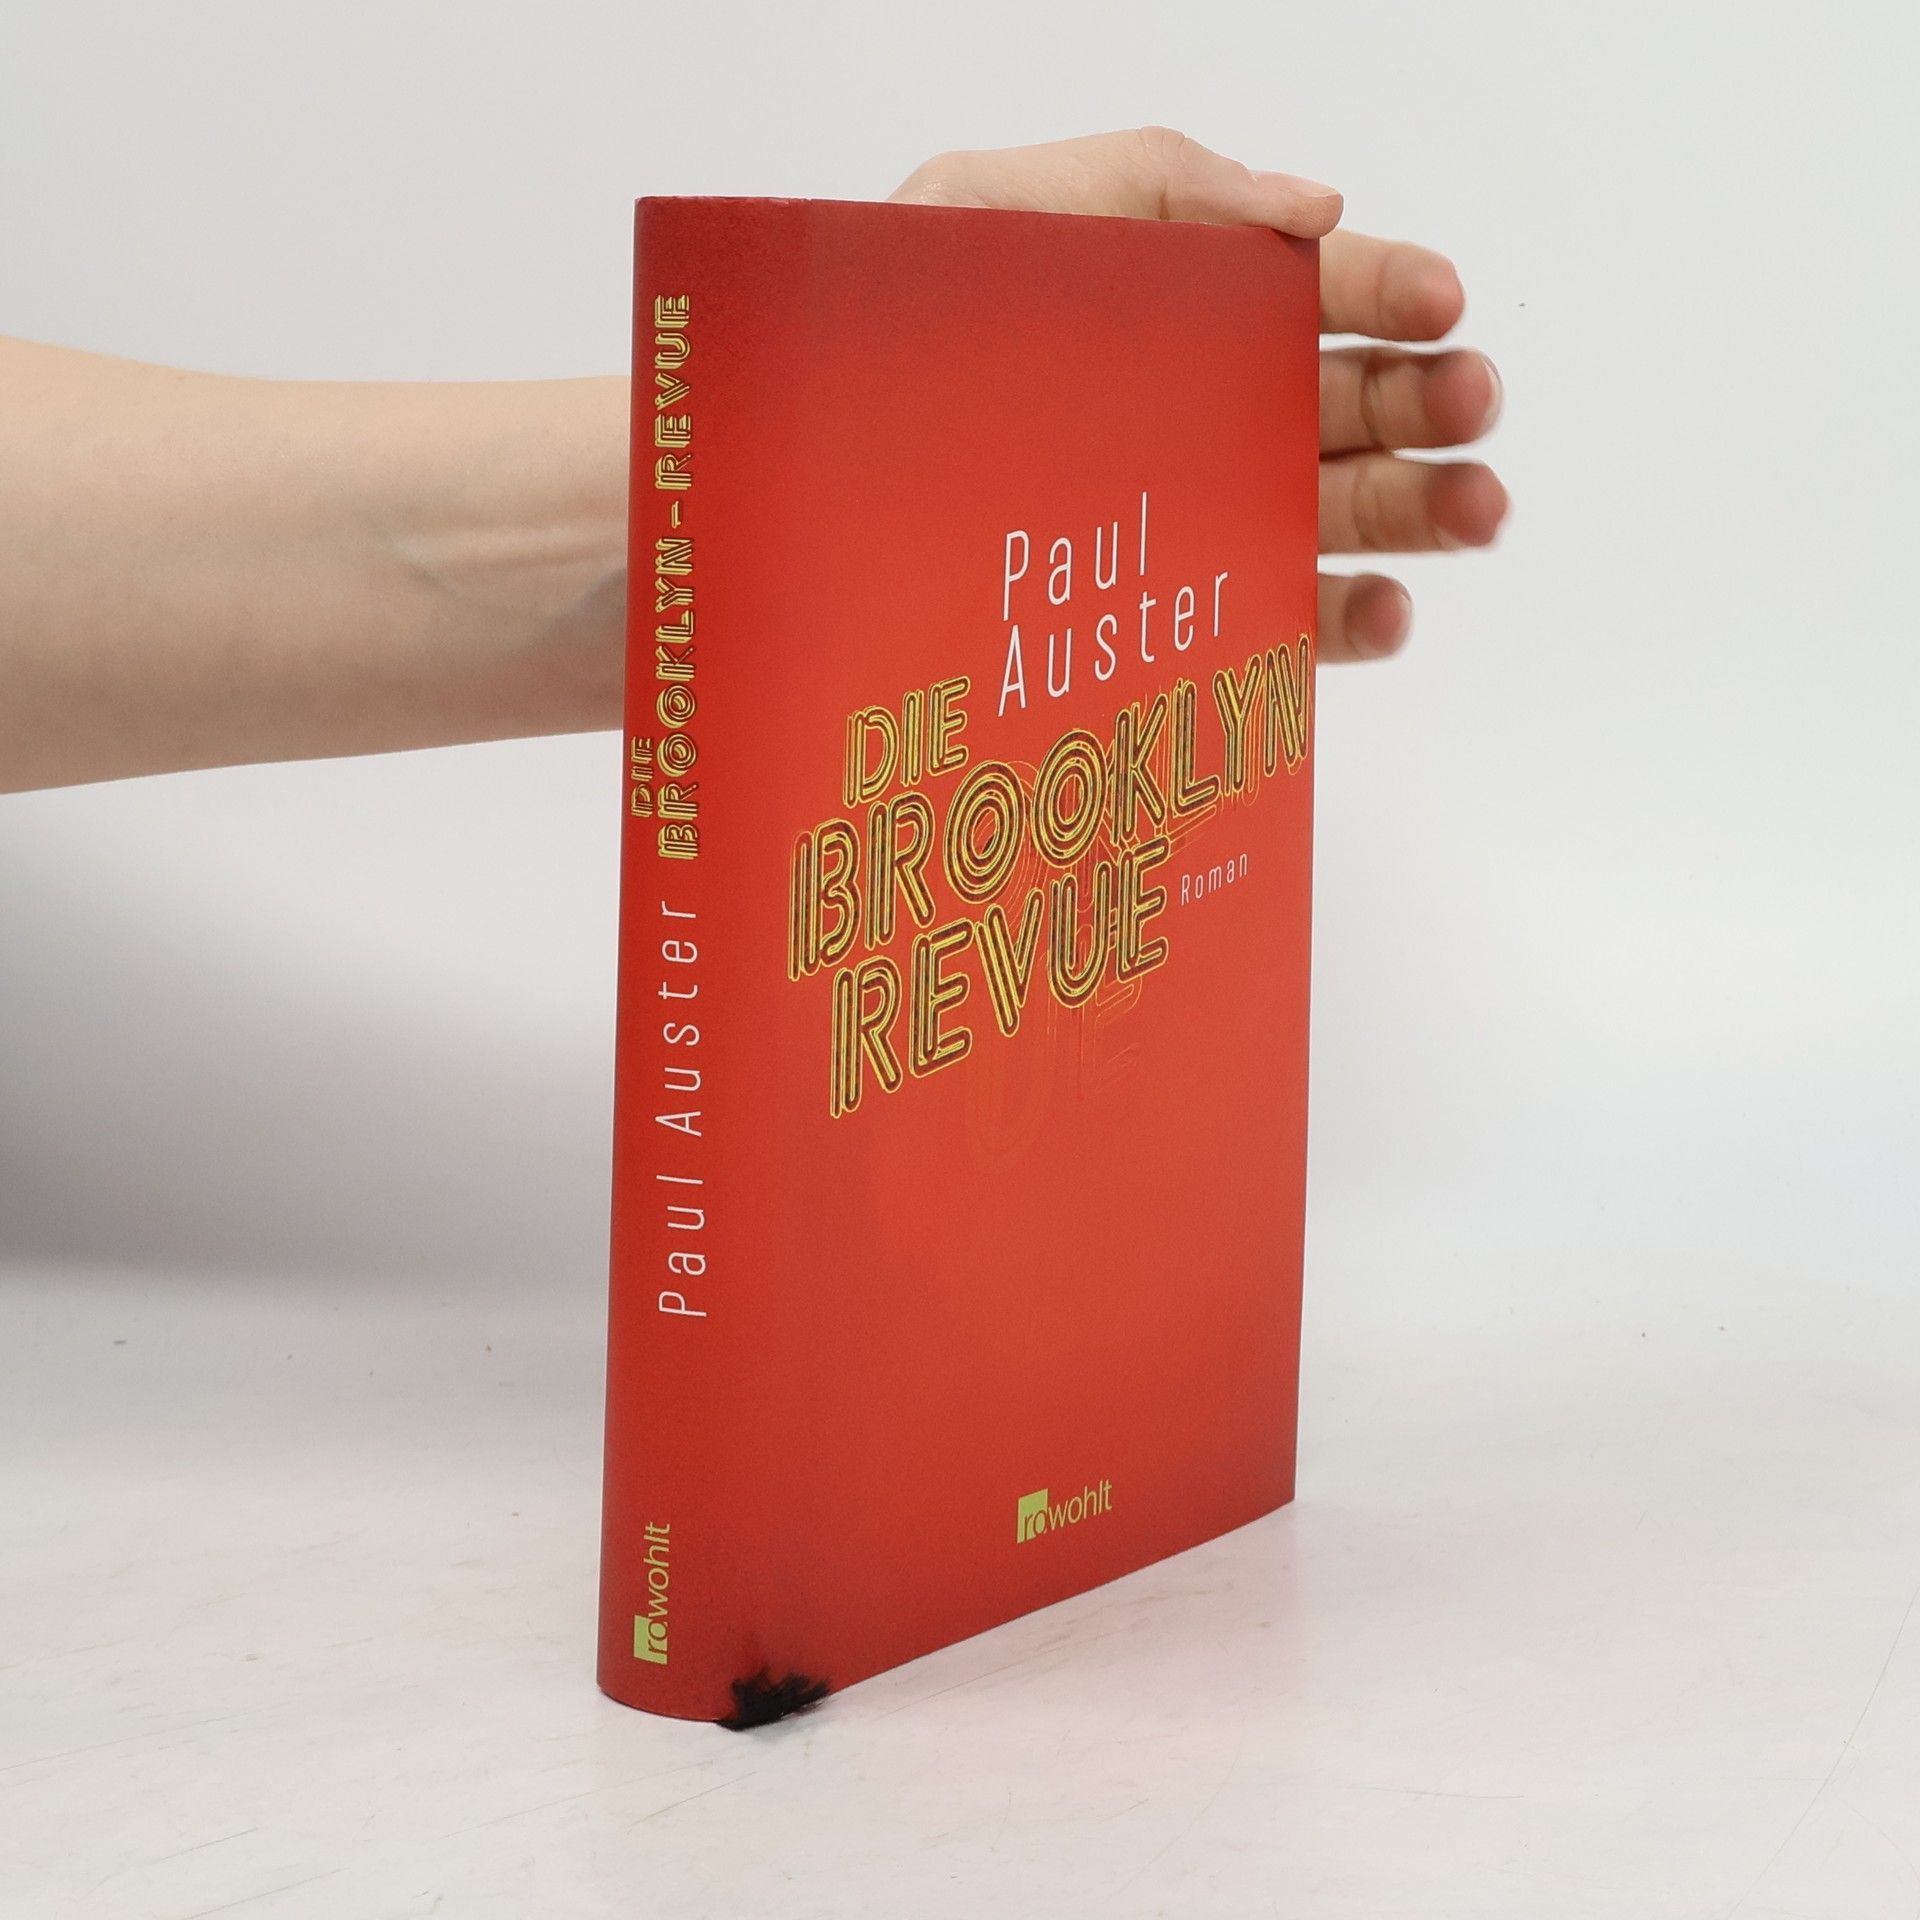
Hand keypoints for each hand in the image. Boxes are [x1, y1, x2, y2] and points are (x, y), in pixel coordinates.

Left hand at [892, 128, 1507, 662]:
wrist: (800, 483)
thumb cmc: (885, 337)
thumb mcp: (994, 210)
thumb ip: (1158, 181)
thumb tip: (1319, 207)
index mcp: (1184, 310)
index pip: (1315, 292)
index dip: (1390, 289)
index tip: (1441, 302)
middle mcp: (1208, 416)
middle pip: (1352, 405)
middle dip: (1428, 400)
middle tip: (1469, 402)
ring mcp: (1203, 519)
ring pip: (1342, 513)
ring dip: (1421, 512)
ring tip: (1474, 509)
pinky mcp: (1183, 618)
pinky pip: (1286, 622)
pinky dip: (1349, 622)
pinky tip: (1385, 606)